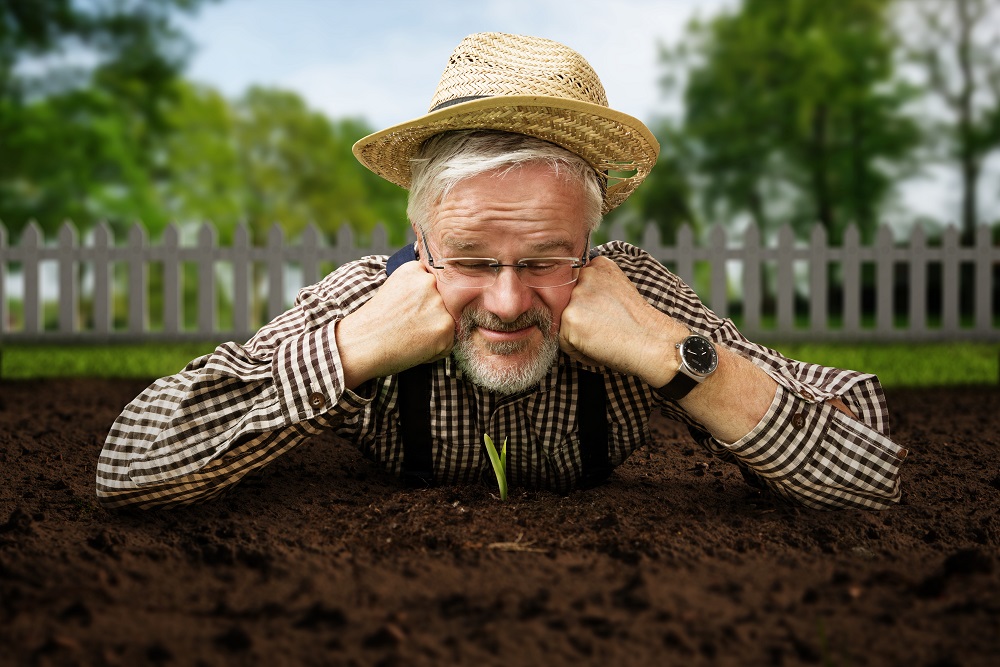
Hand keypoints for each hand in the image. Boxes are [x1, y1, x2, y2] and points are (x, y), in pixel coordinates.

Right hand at [336, 261, 454, 388]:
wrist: (361, 345)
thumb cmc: (373, 323)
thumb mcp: (393, 290)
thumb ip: (417, 288)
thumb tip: (442, 297)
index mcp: (414, 270)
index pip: (434, 284)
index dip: (423, 301)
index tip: (409, 310)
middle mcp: (429, 282)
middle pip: (443, 302)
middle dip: (431, 315)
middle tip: (409, 325)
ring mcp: (439, 304)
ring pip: (448, 321)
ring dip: (435, 332)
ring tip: (410, 337)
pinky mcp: (445, 327)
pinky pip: (449, 342)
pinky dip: (436, 350)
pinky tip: (416, 348)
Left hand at [558, 257, 685, 386]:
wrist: (653, 342)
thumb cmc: (640, 324)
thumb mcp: (620, 290)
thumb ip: (597, 287)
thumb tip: (575, 297)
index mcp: (599, 265)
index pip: (577, 287)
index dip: (591, 308)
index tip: (608, 316)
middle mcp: (585, 275)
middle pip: (568, 304)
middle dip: (584, 320)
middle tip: (608, 328)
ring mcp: (575, 296)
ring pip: (564, 323)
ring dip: (580, 335)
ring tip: (605, 337)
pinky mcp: (569, 319)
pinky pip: (564, 342)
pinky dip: (579, 351)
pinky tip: (600, 347)